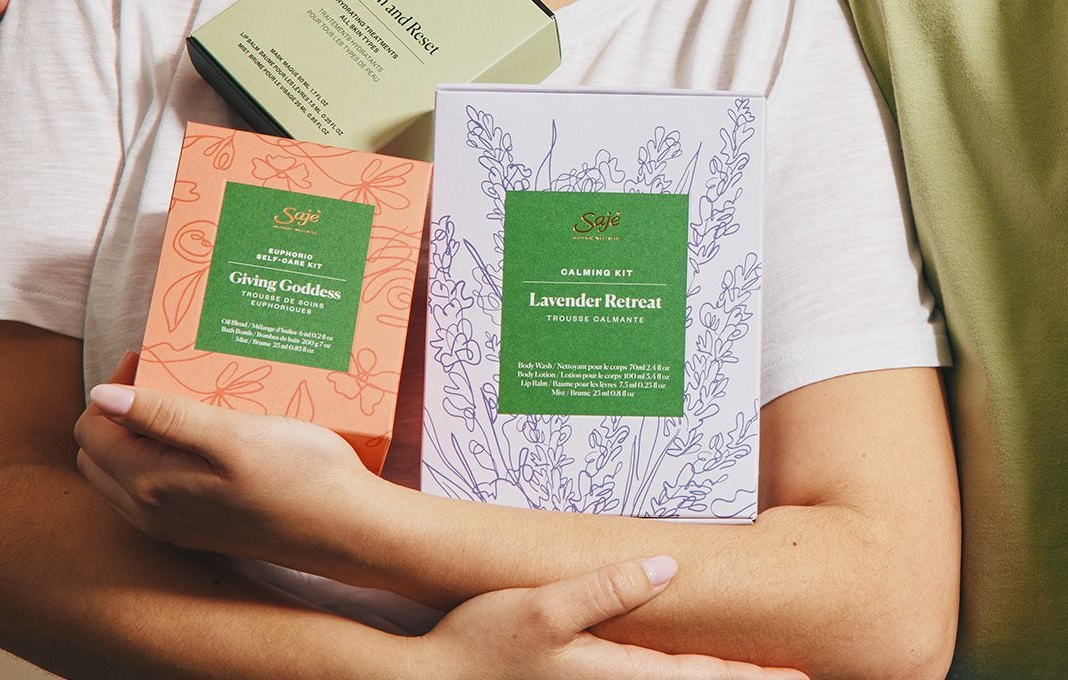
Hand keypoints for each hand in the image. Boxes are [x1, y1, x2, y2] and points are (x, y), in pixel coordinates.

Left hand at [74, 376, 371, 572]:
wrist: (343, 526)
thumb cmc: (298, 474)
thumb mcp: (231, 435)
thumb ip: (164, 417)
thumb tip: (101, 396)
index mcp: (151, 486)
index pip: (92, 432)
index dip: (113, 389)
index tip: (150, 358)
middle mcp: (152, 513)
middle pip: (101, 455)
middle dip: (119, 411)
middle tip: (163, 376)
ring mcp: (176, 525)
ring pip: (125, 474)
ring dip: (139, 435)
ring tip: (183, 400)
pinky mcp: (201, 528)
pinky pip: (155, 489)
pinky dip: (160, 457)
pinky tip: (202, 437)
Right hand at [424, 557, 809, 679]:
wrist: (434, 679)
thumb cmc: (485, 639)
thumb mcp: (545, 606)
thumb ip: (609, 589)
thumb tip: (670, 566)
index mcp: (615, 673)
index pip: (701, 677)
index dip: (752, 676)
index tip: (799, 673)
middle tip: (796, 675)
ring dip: (711, 679)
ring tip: (746, 671)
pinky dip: (675, 676)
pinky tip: (678, 667)